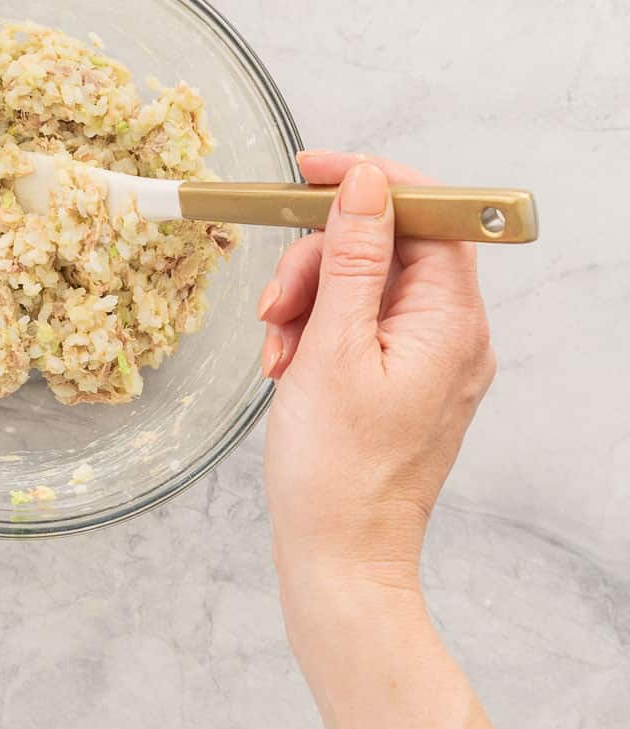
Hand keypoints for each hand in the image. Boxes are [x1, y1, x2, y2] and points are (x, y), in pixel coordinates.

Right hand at [259, 151, 496, 609]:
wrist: (338, 556)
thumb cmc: (336, 469)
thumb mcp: (332, 347)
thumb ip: (351, 257)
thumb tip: (367, 183)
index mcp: (451, 321)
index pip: (429, 213)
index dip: (370, 183)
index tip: (310, 172)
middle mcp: (451, 333)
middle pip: (384, 248)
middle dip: (319, 262)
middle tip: (275, 304)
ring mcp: (426, 357)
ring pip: (361, 285)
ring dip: (307, 302)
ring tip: (277, 349)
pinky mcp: (399, 378)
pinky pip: (356, 324)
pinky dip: (314, 332)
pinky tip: (287, 365)